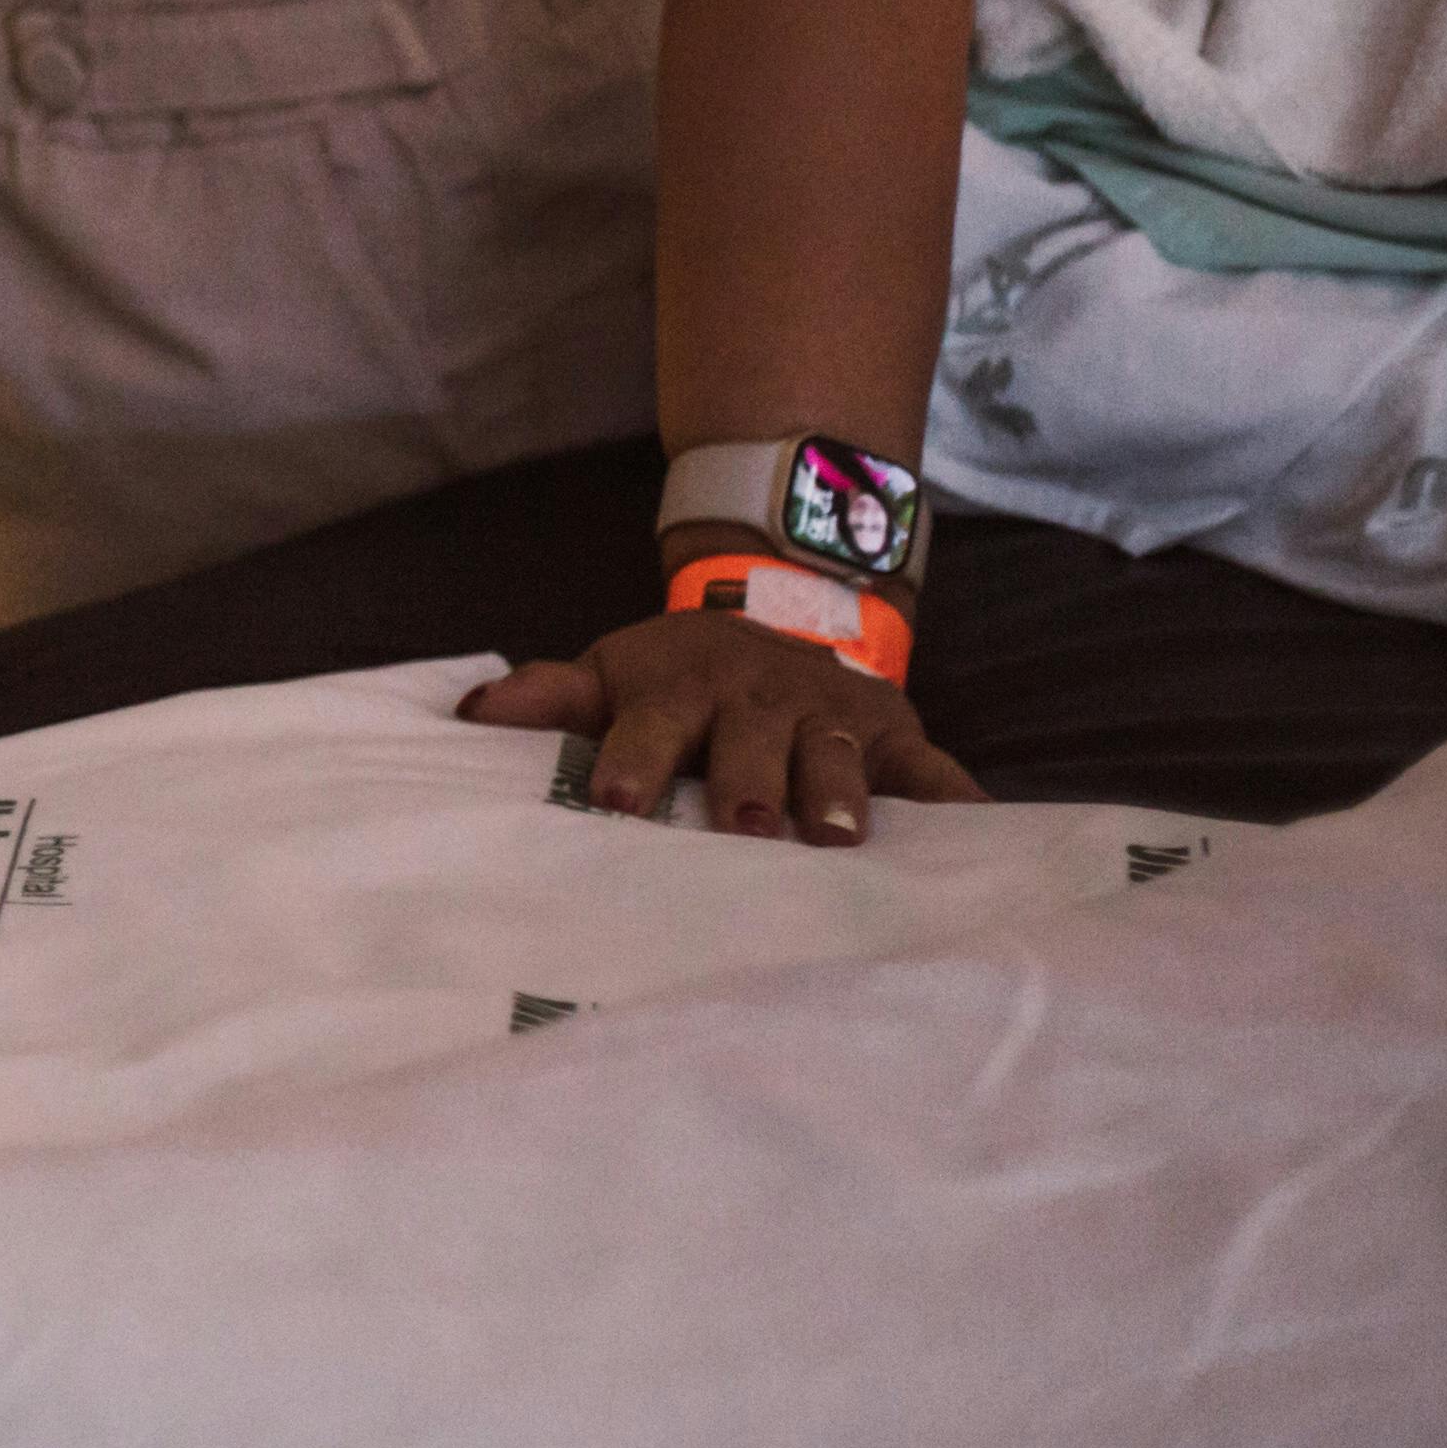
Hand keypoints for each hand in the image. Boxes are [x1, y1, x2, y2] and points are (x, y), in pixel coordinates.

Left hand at [462, 600, 980, 844]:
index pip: (648, 725)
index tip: (612, 801)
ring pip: (834, 753)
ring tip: (833, 839)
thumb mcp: (613, 673)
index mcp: (682, 689)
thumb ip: (548, 697)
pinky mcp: (897, 734)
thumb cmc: (677, 676)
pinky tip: (980, 837)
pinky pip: (934, 773)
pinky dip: (958, 804)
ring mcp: (831, 715)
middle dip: (744, 782)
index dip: (630, 760)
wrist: (780, 609)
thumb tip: (467, 716)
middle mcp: (758, 699)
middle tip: (743, 825)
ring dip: (834, 792)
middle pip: (748, 743)